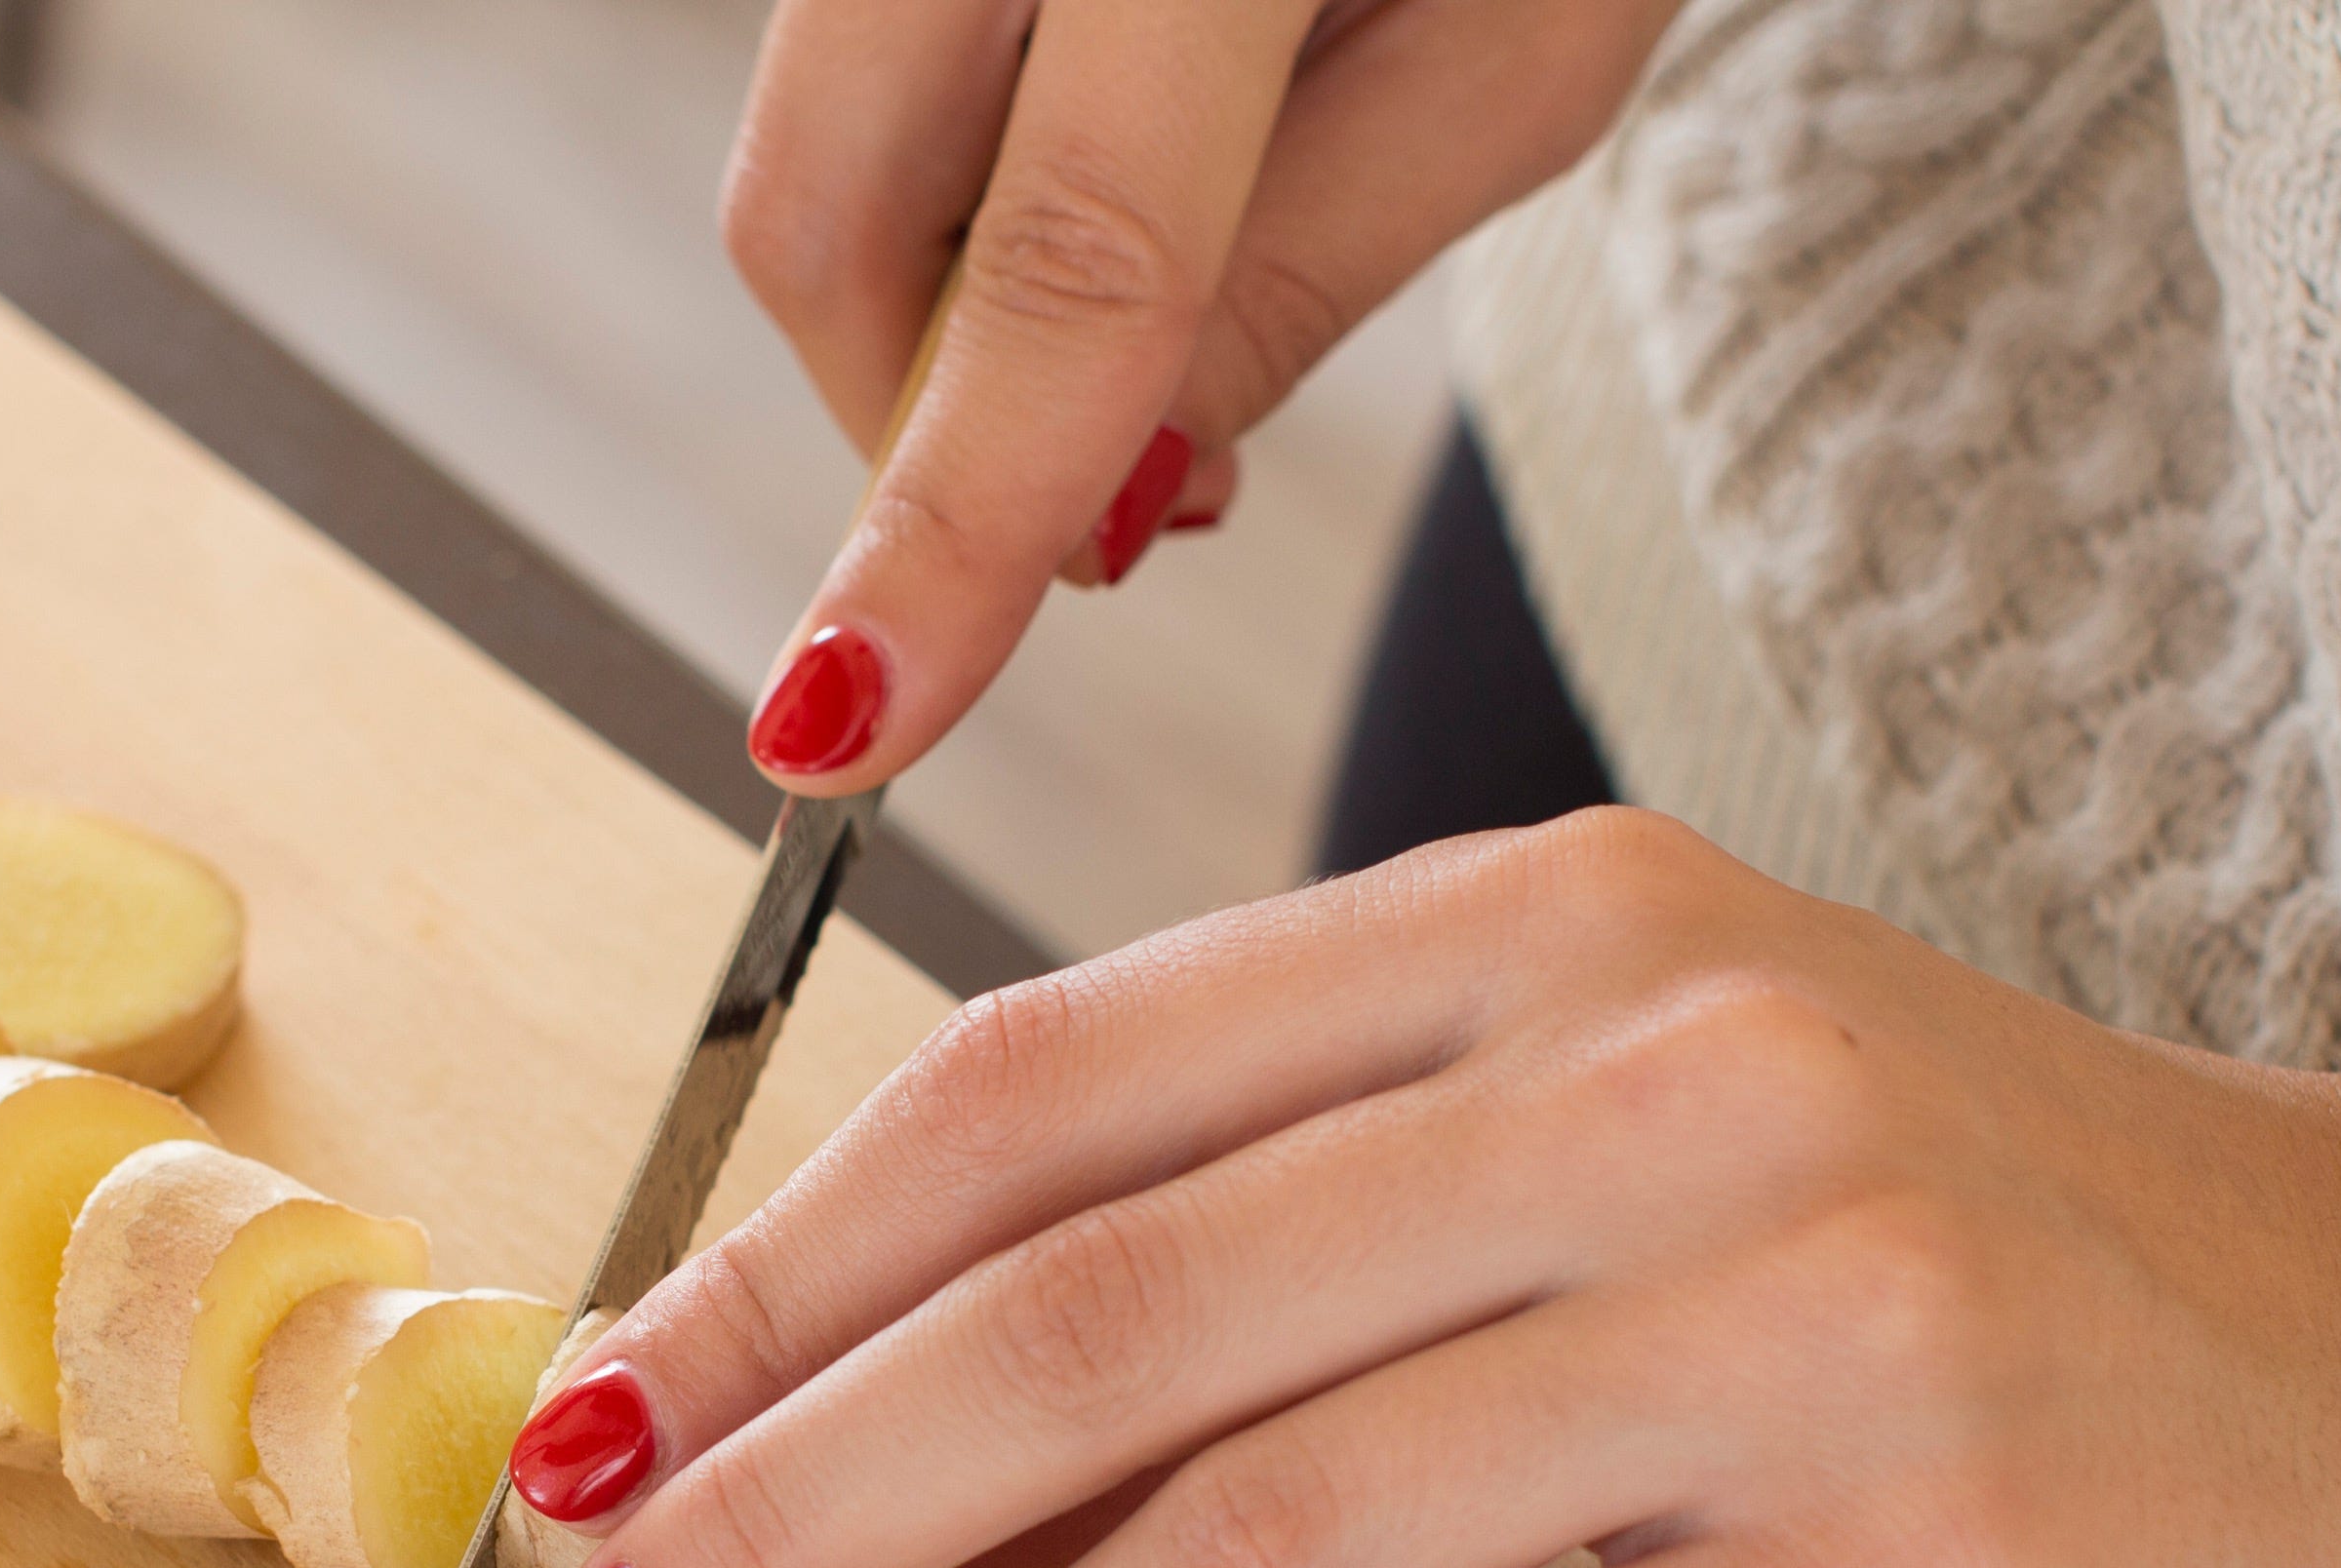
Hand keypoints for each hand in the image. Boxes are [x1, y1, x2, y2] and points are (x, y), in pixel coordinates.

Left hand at [501, 813, 2340, 1567]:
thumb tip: (916, 1456)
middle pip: (1093, 1313)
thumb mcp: (1644, 1132)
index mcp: (1543, 927)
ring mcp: (1798, 1307)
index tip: (602, 1428)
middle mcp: (1653, 1071)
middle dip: (790, 1513)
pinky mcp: (1915, 1563)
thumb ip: (1309, 1229)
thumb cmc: (1998, 1256)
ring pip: (1249, 1542)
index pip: (1048, 1086)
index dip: (772, 1276)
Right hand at [719, 0, 1679, 787]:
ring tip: (1182, 228)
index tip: (848, 728)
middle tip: (1123, 476)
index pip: (1055, 262)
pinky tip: (1129, 123)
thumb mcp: (1530, 45)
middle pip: (810, 207)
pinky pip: (859, 55)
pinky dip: (956, 166)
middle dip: (914, 415)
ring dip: (944, 287)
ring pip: (812, 140)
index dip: (948, 520)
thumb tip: (1105, 500)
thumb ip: (1301, 279)